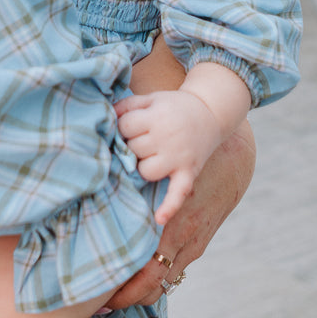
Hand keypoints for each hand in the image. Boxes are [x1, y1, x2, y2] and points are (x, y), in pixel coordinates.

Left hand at [104, 119, 254, 308]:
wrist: (233, 158)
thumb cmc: (184, 159)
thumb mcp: (158, 171)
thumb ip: (129, 186)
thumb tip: (92, 193)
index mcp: (171, 226)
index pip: (144, 274)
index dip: (120, 290)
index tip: (95, 295)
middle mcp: (183, 242)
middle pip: (152, 287)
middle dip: (126, 299)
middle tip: (98, 303)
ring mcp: (194, 246)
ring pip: (164, 284)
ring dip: (140, 293)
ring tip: (112, 295)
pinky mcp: (199, 245)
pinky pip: (175, 271)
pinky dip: (155, 280)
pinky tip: (136, 278)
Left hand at [115, 90, 221, 223]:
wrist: (210, 112)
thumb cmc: (174, 107)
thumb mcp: (151, 98)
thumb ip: (126, 105)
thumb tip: (105, 117)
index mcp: (156, 117)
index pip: (125, 127)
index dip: (123, 126)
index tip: (131, 124)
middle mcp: (167, 138)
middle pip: (133, 149)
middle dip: (133, 145)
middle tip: (144, 137)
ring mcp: (178, 158)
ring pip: (145, 171)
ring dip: (143, 166)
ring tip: (152, 155)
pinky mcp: (189, 172)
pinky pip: (178, 193)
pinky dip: (169, 207)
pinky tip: (159, 219)